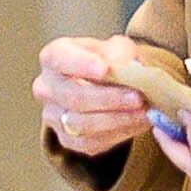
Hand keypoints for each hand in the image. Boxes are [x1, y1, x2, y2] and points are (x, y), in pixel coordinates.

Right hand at [33, 37, 150, 158]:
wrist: (109, 85)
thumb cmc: (110, 61)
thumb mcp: (118, 48)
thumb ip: (121, 54)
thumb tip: (126, 70)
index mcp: (52, 57)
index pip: (60, 58)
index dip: (82, 64)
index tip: (105, 69)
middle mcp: (46, 87)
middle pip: (73, 97)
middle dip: (108, 99)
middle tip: (137, 97)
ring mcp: (53, 117)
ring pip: (81, 124)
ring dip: (116, 120)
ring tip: (143, 113)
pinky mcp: (67, 140)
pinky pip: (90, 142)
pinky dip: (117, 134)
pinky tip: (137, 124)